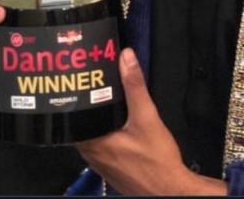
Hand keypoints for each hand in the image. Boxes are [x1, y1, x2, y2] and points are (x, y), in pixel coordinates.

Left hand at [77, 48, 226, 195]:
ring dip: (99, 117)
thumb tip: (126, 58)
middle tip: (95, 81)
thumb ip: (135, 86)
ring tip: (107, 96)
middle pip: (82, 122)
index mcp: (93, 143)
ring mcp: (101, 162)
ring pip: (93, 132)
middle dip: (89, 104)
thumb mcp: (146, 117)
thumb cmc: (157, 161)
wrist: (170, 189)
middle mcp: (91, 155)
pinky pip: (102, 142)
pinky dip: (107, 129)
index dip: (75, 96)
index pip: (73, 116)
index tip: (80, 79)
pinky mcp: (112, 166)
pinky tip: (120, 121)